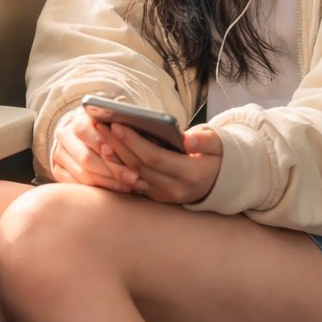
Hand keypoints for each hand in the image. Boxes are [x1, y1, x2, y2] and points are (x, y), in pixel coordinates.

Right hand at [50, 108, 133, 192]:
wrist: (77, 133)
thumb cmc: (103, 125)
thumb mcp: (110, 117)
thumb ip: (119, 114)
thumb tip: (125, 107)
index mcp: (77, 121)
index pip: (93, 136)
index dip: (111, 150)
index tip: (132, 162)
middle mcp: (64, 137)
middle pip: (88, 159)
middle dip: (115, 171)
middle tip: (136, 180)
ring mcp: (59, 155)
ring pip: (84, 175)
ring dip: (109, 184)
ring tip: (131, 187)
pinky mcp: (57, 171)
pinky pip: (77, 185)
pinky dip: (98, 190)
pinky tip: (116, 191)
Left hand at [95, 122, 222, 203]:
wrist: (220, 180)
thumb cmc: (215, 154)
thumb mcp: (217, 143)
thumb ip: (205, 140)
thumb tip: (188, 139)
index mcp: (191, 174)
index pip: (155, 158)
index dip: (134, 142)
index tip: (117, 124)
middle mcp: (175, 189)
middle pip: (138, 167)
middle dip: (118, 145)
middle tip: (101, 125)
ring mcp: (164, 196)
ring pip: (132, 176)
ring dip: (114, 156)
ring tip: (100, 136)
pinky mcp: (156, 197)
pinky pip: (132, 182)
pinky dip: (119, 166)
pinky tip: (108, 150)